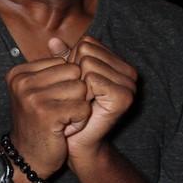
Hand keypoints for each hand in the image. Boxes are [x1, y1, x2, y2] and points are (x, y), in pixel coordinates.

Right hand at [6, 38, 91, 178]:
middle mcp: (22, 82)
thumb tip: (58, 40)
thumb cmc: (38, 123)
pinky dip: (80, 120)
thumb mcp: (39, 90)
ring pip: (81, 89)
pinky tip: (65, 129)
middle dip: (76, 94)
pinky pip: (82, 107)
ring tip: (62, 120)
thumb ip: (50, 66)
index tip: (52, 102)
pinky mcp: (46, 114)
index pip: (63, 62)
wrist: (27, 158)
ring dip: (78, 107)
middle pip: (74, 72)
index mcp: (19, 73)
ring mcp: (31, 97)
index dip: (67, 83)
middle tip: (60, 112)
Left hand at [63, 36, 136, 161]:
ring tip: (82, 101)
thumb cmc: (70, 110)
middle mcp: (128, 71)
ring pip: (87, 62)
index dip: (73, 62)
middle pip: (87, 50)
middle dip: (74, 72)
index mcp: (118, 64)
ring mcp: (129, 84)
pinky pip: (91, 79)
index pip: (87, 42)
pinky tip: (86, 107)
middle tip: (78, 95)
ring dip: (77, 84)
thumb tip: (53, 39)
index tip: (76, 84)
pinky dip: (82, 93)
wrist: (76, 143)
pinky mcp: (123, 96)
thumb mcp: (67, 80)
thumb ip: (64, 59)